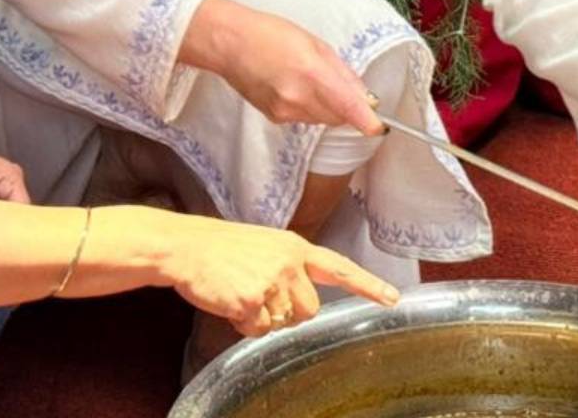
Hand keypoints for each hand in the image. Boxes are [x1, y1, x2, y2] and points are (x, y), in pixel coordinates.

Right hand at [155, 214, 399, 336]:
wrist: (186, 247)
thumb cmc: (221, 249)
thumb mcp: (264, 246)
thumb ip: (289, 268)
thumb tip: (298, 304)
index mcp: (294, 247)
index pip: (338, 267)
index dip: (366, 285)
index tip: (391, 298)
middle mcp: (289, 263)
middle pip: (309, 309)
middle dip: (287, 312)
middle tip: (258, 295)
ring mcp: (272, 281)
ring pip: (284, 323)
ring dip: (263, 319)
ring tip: (240, 293)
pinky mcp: (252, 300)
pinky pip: (259, 331)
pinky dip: (244, 325)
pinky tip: (230, 303)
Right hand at [180, 0, 384, 134]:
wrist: (228, 44)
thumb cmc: (271, 34)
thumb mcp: (315, 43)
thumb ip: (342, 72)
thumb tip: (363, 96)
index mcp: (312, 73)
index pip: (347, 107)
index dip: (366, 121)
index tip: (378, 127)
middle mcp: (298, 98)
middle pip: (338, 117)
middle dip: (346, 106)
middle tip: (338, 82)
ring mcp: (285, 112)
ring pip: (322, 119)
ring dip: (327, 106)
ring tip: (309, 79)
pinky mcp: (274, 118)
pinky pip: (304, 118)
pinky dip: (308, 107)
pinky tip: (293, 86)